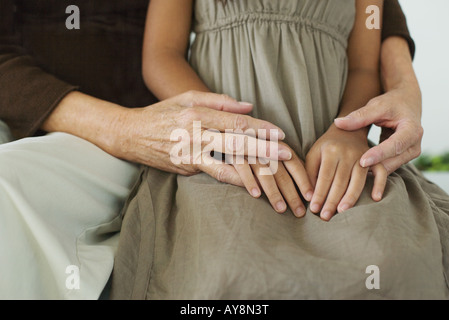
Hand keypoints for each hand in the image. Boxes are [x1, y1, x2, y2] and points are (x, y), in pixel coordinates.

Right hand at [113, 91, 291, 185]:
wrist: (132, 134)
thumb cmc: (162, 114)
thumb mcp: (187, 98)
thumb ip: (218, 100)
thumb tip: (248, 106)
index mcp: (196, 113)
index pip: (234, 120)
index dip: (259, 127)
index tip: (279, 133)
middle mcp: (195, 133)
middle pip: (235, 141)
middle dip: (263, 148)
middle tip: (286, 153)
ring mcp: (191, 153)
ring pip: (227, 161)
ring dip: (253, 169)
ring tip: (274, 175)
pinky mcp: (187, 168)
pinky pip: (215, 174)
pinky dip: (234, 180)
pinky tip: (251, 188)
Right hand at [228, 143, 313, 216]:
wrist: (219, 130)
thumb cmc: (247, 147)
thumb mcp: (265, 150)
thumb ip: (279, 162)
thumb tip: (299, 182)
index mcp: (276, 145)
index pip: (294, 163)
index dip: (303, 180)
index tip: (311, 197)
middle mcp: (264, 147)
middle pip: (281, 173)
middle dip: (292, 194)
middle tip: (300, 212)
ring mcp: (248, 150)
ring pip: (264, 173)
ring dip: (273, 192)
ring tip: (281, 209)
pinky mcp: (231, 154)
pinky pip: (242, 169)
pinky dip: (249, 181)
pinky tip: (257, 196)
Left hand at [305, 124, 387, 220]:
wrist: (348, 131)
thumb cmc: (326, 148)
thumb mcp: (313, 155)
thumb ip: (309, 174)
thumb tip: (309, 197)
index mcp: (330, 151)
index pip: (324, 177)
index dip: (319, 194)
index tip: (314, 209)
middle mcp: (348, 153)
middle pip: (340, 181)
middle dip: (332, 201)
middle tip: (325, 217)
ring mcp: (363, 156)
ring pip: (358, 180)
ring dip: (350, 198)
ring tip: (342, 212)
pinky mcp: (375, 159)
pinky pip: (380, 172)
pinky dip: (379, 185)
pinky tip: (375, 199)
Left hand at [334, 72, 422, 175]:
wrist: (407, 103)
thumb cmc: (392, 102)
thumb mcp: (377, 105)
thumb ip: (359, 115)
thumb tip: (338, 123)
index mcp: (412, 130)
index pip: (396, 145)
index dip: (379, 154)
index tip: (362, 162)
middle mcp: (415, 145)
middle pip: (393, 161)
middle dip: (374, 167)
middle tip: (351, 174)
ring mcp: (410, 154)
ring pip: (390, 168)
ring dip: (372, 171)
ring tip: (352, 176)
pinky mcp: (402, 158)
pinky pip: (387, 167)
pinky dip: (373, 169)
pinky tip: (357, 173)